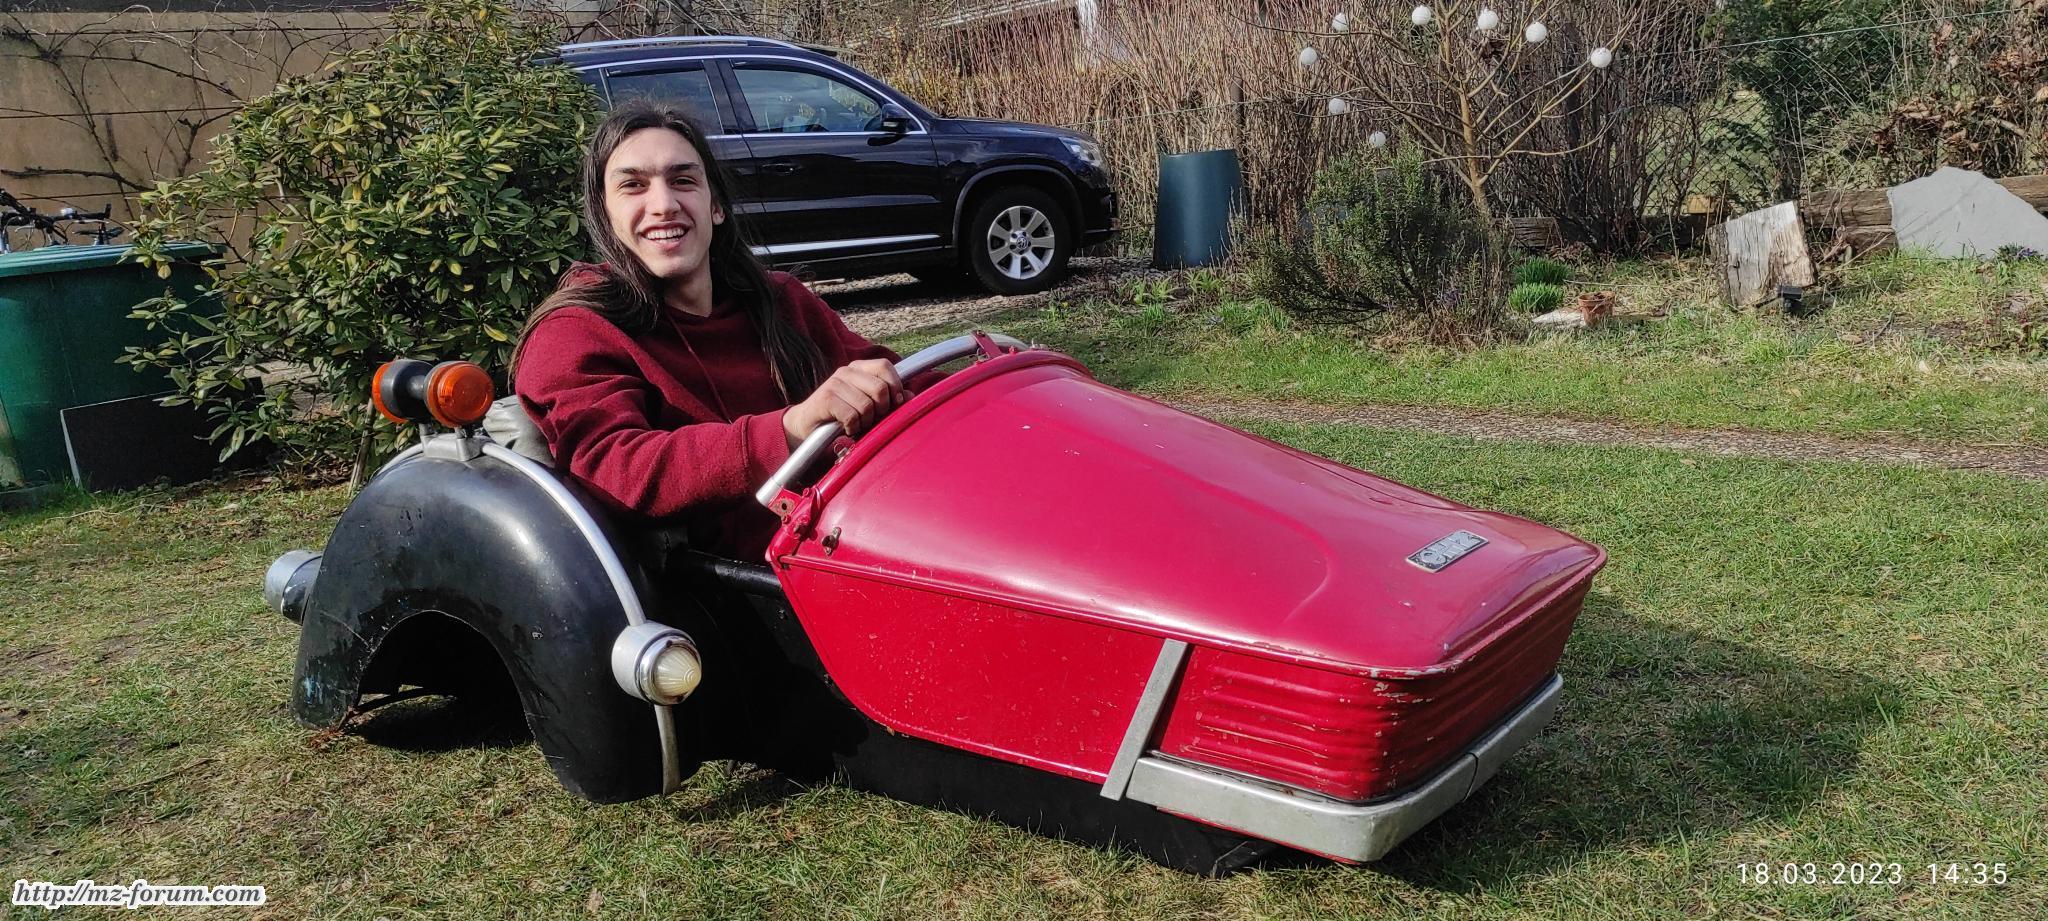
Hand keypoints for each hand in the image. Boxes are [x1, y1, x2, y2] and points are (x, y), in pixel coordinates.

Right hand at [783, 359, 905, 446]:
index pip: (885, 366)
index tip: (895, 403)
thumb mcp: (867, 405)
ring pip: (867, 405)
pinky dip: (853, 427)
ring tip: (857, 424)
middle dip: (882, 410)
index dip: (895, 385)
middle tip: (872, 419)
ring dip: (866, 422)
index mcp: (859, 368)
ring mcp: (834, 383)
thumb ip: (888, 399)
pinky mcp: (826, 399)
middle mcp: (846, 371)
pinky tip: (846, 428)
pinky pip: (852, 416)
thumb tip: (910, 396)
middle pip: (880, 388)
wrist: (805, 425)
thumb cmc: (841, 415)